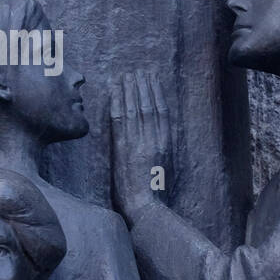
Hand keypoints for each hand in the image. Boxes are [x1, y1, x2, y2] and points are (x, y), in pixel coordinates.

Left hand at [109, 69, 172, 224]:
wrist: (145, 208)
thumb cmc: (154, 193)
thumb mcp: (165, 168)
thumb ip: (161, 149)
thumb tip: (159, 136)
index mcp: (166, 144)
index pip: (161, 112)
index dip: (157, 93)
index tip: (153, 79)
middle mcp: (154, 139)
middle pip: (149, 106)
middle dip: (144, 86)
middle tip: (139, 71)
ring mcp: (138, 143)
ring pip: (135, 109)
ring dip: (131, 90)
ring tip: (127, 75)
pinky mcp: (124, 149)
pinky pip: (121, 120)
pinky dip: (118, 103)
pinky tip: (114, 91)